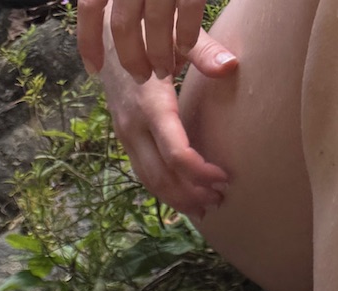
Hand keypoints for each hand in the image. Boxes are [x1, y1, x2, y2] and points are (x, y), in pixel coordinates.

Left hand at [78, 0, 237, 83]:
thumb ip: (120, 3)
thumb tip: (92, 51)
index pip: (90, 6)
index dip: (89, 42)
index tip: (94, 69)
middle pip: (123, 25)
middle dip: (131, 59)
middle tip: (141, 77)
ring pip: (155, 23)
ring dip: (159, 55)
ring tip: (163, 69)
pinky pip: (188, 10)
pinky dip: (187, 34)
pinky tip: (185, 48)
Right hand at [91, 13, 237, 218]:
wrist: (107, 38)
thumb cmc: (148, 35)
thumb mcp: (176, 37)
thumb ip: (204, 52)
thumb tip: (230, 66)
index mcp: (150, 105)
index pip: (174, 153)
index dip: (200, 171)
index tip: (223, 177)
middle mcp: (133, 127)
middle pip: (161, 176)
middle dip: (190, 194)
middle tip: (219, 201)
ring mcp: (125, 136)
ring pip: (149, 180)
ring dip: (176, 198)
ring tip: (204, 208)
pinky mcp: (126, 138)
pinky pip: (144, 171)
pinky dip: (164, 188)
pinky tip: (182, 195)